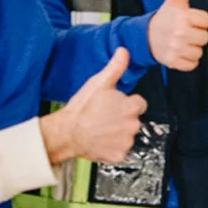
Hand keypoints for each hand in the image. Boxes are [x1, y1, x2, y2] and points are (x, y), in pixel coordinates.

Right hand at [40, 48, 145, 165]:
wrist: (67, 133)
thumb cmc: (82, 108)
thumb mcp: (98, 83)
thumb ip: (115, 68)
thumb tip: (124, 51)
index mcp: (131, 107)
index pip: (139, 103)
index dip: (127, 103)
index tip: (114, 105)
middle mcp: (133, 125)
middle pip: (133, 120)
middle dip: (122, 118)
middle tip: (104, 117)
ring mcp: (127, 142)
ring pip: (127, 135)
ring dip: (118, 133)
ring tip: (100, 128)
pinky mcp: (119, 156)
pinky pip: (120, 150)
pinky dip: (112, 147)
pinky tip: (99, 140)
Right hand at [147, 0, 207, 71]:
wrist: (145, 35)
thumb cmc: (164, 17)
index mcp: (182, 16)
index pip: (207, 21)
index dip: (200, 21)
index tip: (190, 20)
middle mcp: (180, 32)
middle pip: (205, 38)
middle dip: (197, 35)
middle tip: (186, 32)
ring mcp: (176, 48)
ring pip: (199, 52)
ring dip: (193, 49)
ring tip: (183, 42)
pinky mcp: (173, 61)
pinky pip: (192, 65)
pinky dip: (188, 61)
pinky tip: (181, 52)